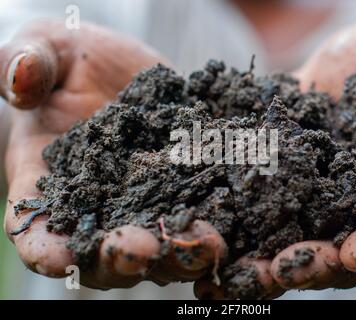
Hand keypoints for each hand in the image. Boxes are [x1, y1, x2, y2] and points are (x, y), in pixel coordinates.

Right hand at [1, 20, 226, 288]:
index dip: (47, 247)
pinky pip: (202, 214)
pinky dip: (219, 220)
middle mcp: (100, 210)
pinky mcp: (186, 192)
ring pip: (162, 246)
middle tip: (146, 250)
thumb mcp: (49, 53)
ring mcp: (147, 207)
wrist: (122, 71)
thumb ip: (27, 64)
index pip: (38, 230)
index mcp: (51, 186)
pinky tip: (237, 215)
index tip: (60, 256)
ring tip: (205, 243)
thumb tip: (20, 79)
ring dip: (181, 251)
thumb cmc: (74, 65)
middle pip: (107, 253)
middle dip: (127, 257)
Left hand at [194, 21, 355, 298]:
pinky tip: (220, 243)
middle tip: (286, 270)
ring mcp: (320, 202)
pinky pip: (266, 215)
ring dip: (273, 263)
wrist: (339, 57)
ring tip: (244, 273)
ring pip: (302, 243)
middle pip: (348, 251)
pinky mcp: (284, 188)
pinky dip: (245, 233)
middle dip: (317, 264)